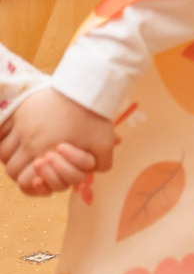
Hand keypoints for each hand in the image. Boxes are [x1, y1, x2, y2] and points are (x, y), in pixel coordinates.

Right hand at [0, 88, 116, 184]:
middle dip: (24, 174)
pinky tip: (22, 141)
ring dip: (15, 158)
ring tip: (31, 154)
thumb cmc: (94, 117)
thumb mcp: (104, 145)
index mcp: (48, 153)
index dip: (35, 186)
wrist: (83, 88)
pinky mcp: (18, 114)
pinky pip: (2, 135)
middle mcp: (30, 142)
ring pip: (5, 153)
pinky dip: (7, 142)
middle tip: (39, 167)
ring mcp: (21, 127)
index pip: (27, 183)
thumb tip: (90, 174)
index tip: (46, 178)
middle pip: (12, 170)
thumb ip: (100, 165)